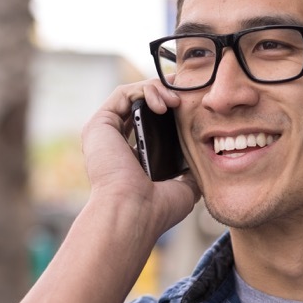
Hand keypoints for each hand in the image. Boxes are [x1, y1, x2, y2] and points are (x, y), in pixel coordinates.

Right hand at [81, 81, 200, 237]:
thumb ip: (190, 173)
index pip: (151, 125)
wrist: (134, 212)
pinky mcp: (99, 124)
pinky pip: (124, 93)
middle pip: (142, 106)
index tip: (192, 104)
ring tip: (177, 102)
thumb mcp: (183, 189)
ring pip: (133, 96)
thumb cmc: (156, 209)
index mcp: (132, 158)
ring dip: (158, 90)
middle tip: (187, 90)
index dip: (171, 111)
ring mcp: (105, 133)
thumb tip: (203, 164)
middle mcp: (115, 143)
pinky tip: (164, 104)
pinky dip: (146, 91)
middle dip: (166, 93)